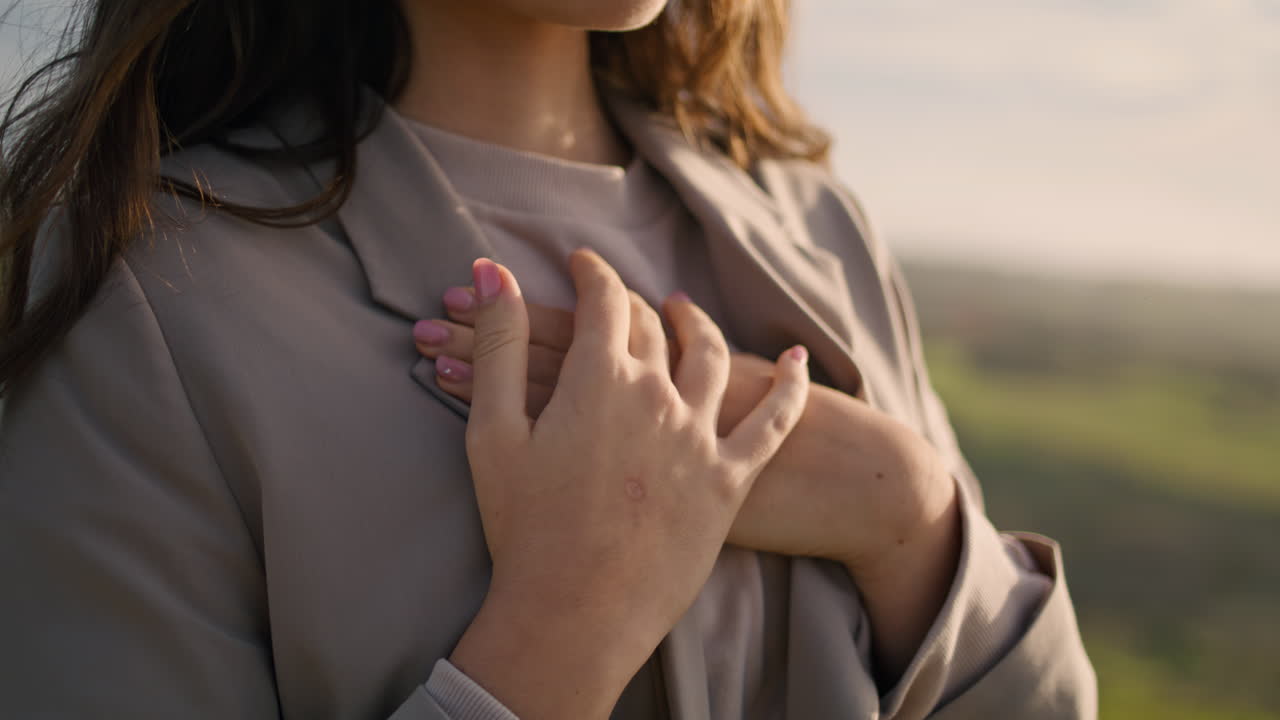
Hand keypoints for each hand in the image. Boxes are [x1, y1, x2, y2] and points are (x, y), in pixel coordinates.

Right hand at [445, 250, 809, 718]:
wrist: (575, 615)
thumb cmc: (523, 528)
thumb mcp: (493, 430)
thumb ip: (500, 346)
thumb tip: (491, 269)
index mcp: (601, 378)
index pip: (606, 300)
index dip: (593, 273)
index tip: (583, 263)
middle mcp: (660, 397)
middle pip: (652, 328)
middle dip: (630, 303)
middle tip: (615, 299)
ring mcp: (701, 440)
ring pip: (712, 359)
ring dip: (698, 326)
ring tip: (684, 311)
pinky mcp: (729, 483)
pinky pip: (773, 423)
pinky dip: (789, 388)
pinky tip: (798, 362)